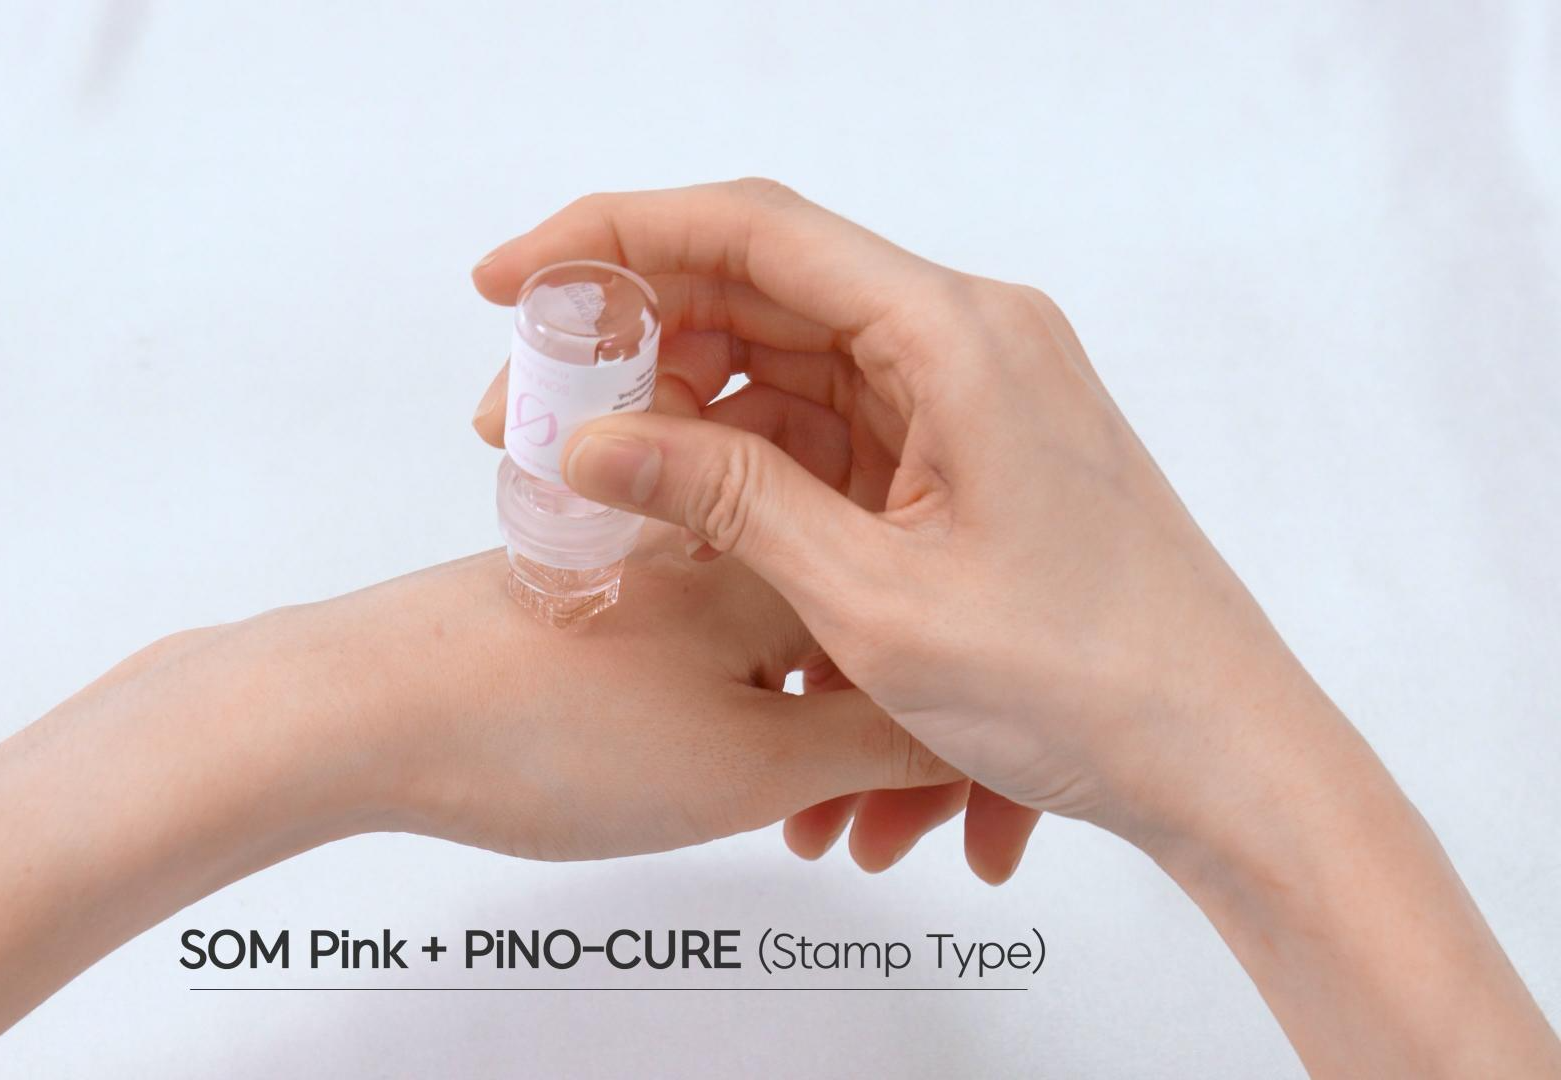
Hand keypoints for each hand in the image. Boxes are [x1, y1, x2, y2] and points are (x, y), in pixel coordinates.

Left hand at [183, 526, 980, 863]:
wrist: (358, 709)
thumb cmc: (542, 729)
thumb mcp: (751, 765)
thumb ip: (879, 744)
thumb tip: (974, 729)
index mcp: (784, 554)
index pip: (916, 628)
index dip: (946, 729)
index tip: (948, 810)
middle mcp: (726, 535)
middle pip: (855, 638)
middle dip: (878, 748)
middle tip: (869, 838)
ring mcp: (655, 557)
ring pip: (779, 653)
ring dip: (804, 745)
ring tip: (791, 827)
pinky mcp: (598, 587)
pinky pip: (707, 653)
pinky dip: (732, 719)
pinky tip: (703, 778)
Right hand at [463, 180, 1560, 1076]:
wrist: (1224, 759)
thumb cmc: (1087, 681)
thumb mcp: (872, 599)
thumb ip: (724, 497)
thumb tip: (592, 433)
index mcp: (956, 336)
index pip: (753, 231)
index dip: (613, 236)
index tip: (508, 274)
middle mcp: (967, 340)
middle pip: (762, 296)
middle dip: (634, 347)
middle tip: (524, 407)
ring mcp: (969, 399)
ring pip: (788, 376)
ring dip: (692, 432)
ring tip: (599, 502)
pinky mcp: (967, 460)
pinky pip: (834, 442)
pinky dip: (759, 487)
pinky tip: (698, 549)